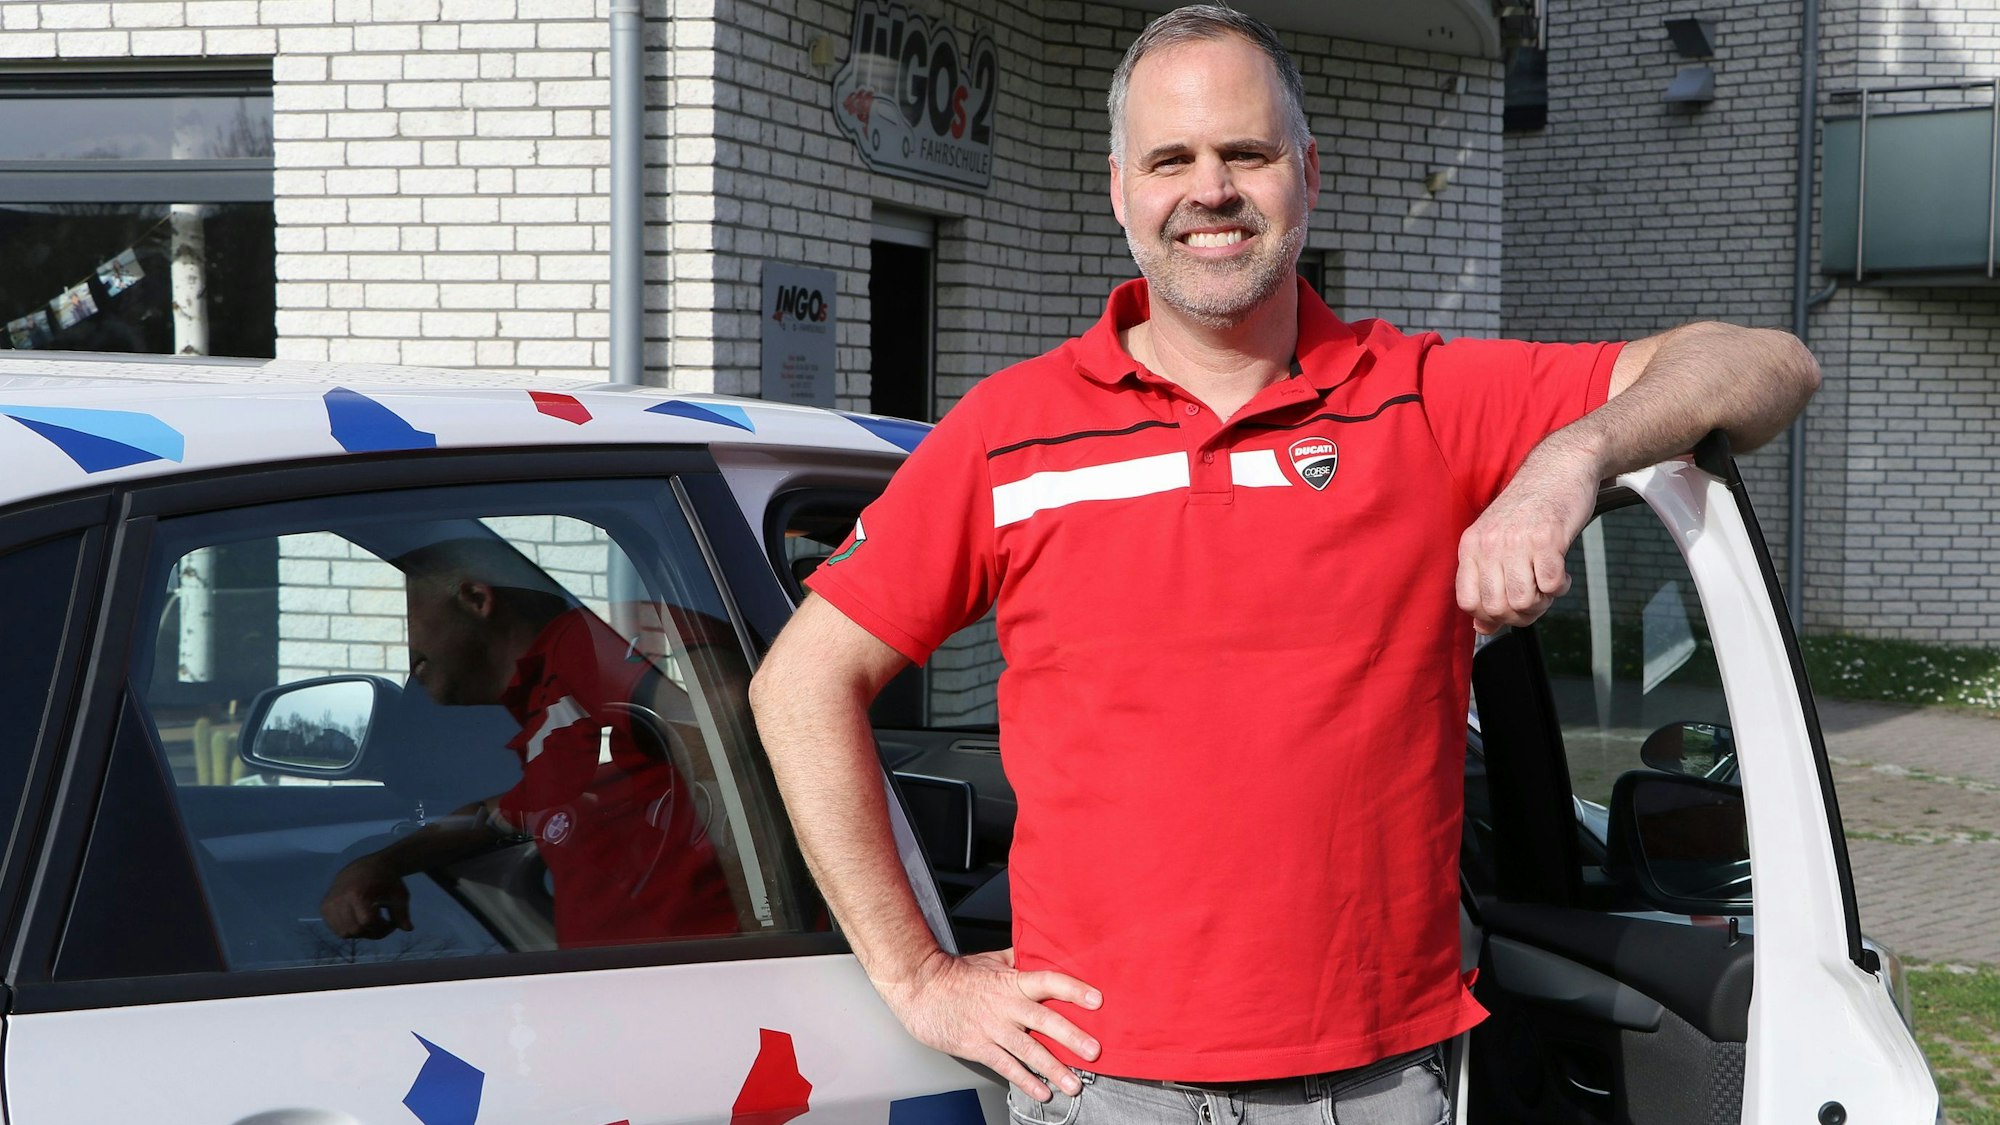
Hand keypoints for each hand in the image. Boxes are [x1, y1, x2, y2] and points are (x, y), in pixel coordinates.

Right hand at [320, 855, 412, 939]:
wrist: (364, 866)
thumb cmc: (385, 880)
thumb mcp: (399, 894)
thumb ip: (402, 913)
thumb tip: (408, 929)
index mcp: (358, 893)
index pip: (367, 922)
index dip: (381, 927)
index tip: (390, 923)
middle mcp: (340, 898)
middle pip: (355, 930)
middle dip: (372, 932)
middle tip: (382, 924)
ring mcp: (329, 903)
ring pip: (344, 933)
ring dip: (360, 933)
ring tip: (371, 922)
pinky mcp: (324, 907)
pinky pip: (336, 929)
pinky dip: (349, 929)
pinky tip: (359, 919)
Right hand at [877, 947, 1102, 1101]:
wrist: (921, 988)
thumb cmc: (956, 974)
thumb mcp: (991, 960)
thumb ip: (1018, 960)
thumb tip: (1042, 950)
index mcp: (1012, 982)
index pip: (1049, 982)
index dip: (1074, 990)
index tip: (1097, 1000)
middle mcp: (1006, 1006)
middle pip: (1045, 1021)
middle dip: (1072, 1037)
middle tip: (1094, 1052)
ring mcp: (992, 1028)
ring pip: (1029, 1050)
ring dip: (1054, 1068)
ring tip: (1074, 1085)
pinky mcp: (978, 1046)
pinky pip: (1006, 1066)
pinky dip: (1025, 1081)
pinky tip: (1042, 1092)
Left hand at [1457, 444, 1599, 633]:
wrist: (1558, 468)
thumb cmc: (1528, 509)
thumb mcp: (1496, 542)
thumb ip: (1486, 583)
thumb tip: (1482, 629)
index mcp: (1471, 546)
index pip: (1468, 602)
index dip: (1490, 616)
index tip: (1508, 609)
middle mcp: (1489, 544)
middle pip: (1497, 608)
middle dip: (1520, 615)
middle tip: (1535, 599)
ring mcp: (1517, 541)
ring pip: (1523, 602)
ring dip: (1542, 602)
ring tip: (1547, 584)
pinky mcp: (1548, 539)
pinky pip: (1551, 585)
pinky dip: (1560, 587)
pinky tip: (1561, 573)